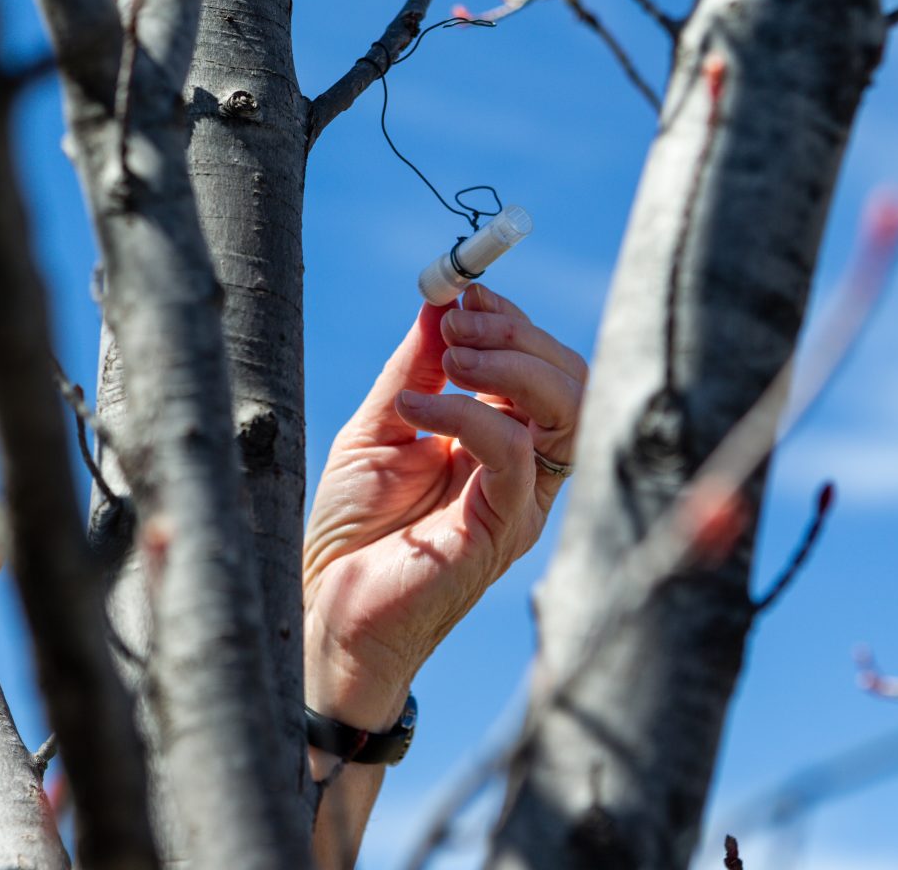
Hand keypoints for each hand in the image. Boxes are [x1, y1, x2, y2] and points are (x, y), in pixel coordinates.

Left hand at [303, 284, 585, 729]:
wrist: (327, 608)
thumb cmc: (352, 529)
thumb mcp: (381, 426)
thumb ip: (416, 370)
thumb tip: (441, 302)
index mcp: (502, 442)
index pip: (543, 367)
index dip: (512, 320)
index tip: (465, 290)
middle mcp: (523, 470)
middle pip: (570, 381)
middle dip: (519, 334)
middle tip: (461, 320)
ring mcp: (519, 500)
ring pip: (565, 410)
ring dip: (510, 364)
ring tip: (453, 355)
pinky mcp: (503, 529)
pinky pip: (512, 452)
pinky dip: (468, 414)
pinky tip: (416, 411)